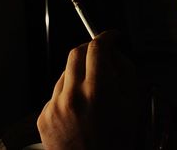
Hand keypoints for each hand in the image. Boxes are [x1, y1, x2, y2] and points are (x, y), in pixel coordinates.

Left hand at [37, 30, 138, 149]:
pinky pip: (56, 93)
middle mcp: (73, 95)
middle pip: (76, 53)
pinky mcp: (44, 116)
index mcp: (98, 91)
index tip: (111, 37)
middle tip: (101, 56)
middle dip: (90, 50)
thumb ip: (125, 71)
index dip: (106, 36)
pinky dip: (69, 93)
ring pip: (65, 73)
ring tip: (92, 92)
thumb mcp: (133, 102)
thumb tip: (114, 53)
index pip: (97, 47)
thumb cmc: (117, 139)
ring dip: (79, 74)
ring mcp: (55, 106)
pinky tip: (80, 107)